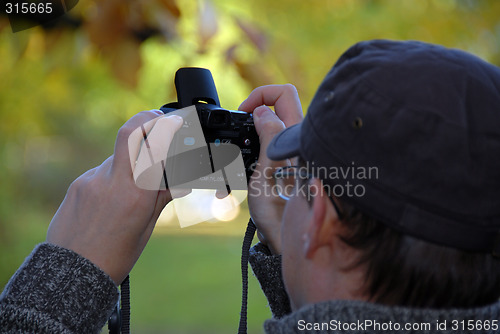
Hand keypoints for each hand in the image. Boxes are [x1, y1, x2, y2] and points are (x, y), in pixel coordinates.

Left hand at [46, 110, 182, 284]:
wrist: (72, 272)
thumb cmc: (114, 256)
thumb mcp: (145, 227)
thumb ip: (161, 198)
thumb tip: (180, 183)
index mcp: (137, 194)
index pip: (152, 144)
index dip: (164, 125)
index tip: (175, 120)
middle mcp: (112, 181)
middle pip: (129, 134)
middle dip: (146, 121)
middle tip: (157, 120)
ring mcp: (91, 180)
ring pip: (116, 157)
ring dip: (129, 163)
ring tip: (131, 190)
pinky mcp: (78, 186)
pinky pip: (101, 173)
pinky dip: (113, 178)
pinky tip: (112, 201)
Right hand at [239, 84, 302, 253]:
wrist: (281, 239)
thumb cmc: (277, 211)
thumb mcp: (268, 170)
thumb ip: (268, 135)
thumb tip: (263, 111)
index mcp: (297, 136)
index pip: (283, 93)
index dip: (260, 95)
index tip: (244, 112)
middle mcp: (297, 141)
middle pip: (276, 108)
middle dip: (253, 114)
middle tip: (239, 130)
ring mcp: (289, 153)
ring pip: (268, 128)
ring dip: (248, 135)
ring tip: (236, 154)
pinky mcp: (282, 166)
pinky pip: (265, 148)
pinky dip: (249, 152)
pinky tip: (239, 169)